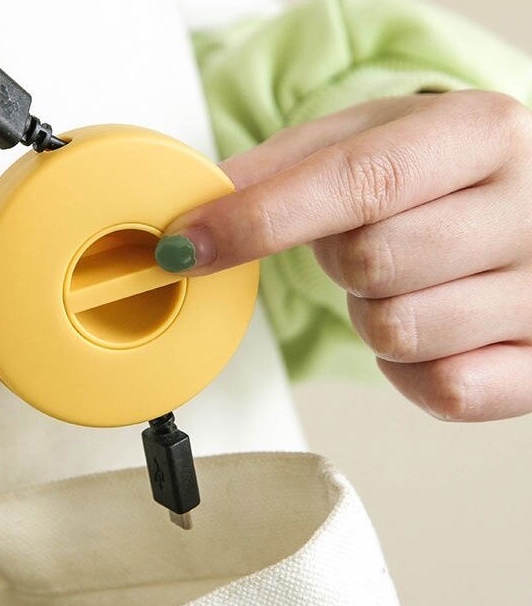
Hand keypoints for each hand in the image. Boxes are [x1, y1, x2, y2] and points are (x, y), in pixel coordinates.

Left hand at [155, 91, 531, 420]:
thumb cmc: (442, 178)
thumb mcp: (370, 141)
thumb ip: (282, 170)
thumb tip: (197, 212)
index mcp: (483, 134)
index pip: (359, 181)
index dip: (260, 220)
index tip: (187, 245)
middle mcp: (530, 209)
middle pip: (371, 263)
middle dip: (339, 265)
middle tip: (364, 245)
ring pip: (398, 332)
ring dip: (374, 317)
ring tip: (405, 285)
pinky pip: (443, 391)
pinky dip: (410, 373)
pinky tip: (432, 335)